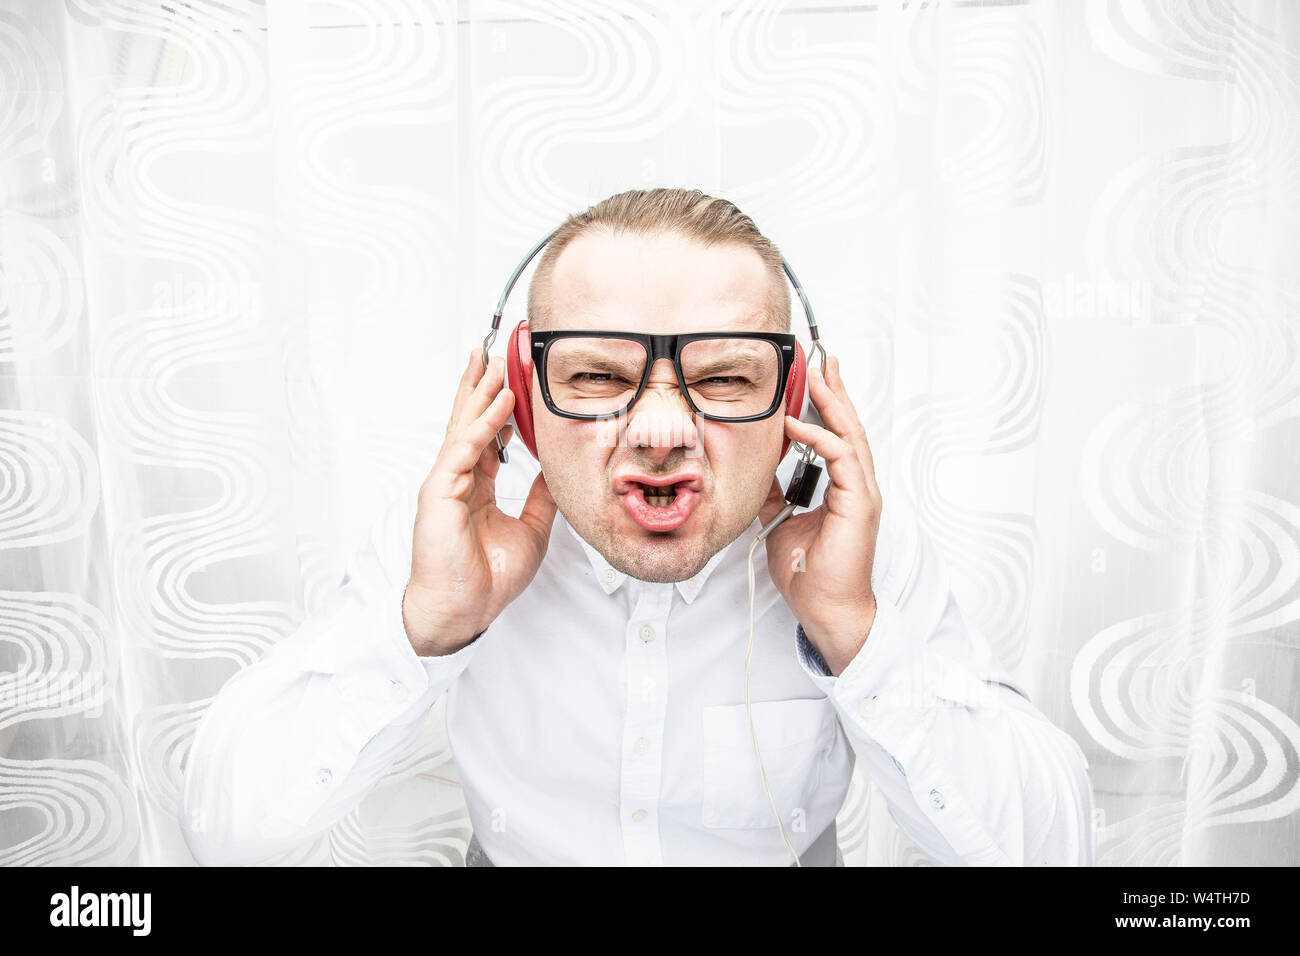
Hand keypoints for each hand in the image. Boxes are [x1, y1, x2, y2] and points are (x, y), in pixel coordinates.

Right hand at [403, 349, 557, 655]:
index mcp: (474, 487)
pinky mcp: (438, 493)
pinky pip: (464, 450)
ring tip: (492, 361)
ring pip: (464, 427)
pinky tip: (498, 403)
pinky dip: (483, 425)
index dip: (498, 407)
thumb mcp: (531, 530)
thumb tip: (556, 472)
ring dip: (480, 392)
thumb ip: (541, 498)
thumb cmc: (488, 578)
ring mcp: (445, 483)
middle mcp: (457, 479)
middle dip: (481, 386)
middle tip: (493, 352)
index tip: (511, 382)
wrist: (463, 610)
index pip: (487, 436)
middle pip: (470, 421)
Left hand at [758, 355, 881, 675]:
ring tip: (818, 377)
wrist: (825, 607)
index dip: (828, 408)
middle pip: (850, 428)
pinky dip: (820, 438)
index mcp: (844, 490)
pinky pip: (843, 459)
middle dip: (837, 393)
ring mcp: (861, 494)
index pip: (838, 438)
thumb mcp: (780, 522)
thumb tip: (760, 473)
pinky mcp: (858, 505)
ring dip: (833, 404)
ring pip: (851, 436)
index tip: (816, 381)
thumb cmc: (809, 572)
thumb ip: (775, 495)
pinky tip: (799, 425)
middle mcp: (857, 487)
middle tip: (826, 361)